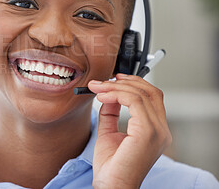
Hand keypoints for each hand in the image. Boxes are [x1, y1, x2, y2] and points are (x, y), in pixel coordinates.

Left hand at [88, 73, 171, 188]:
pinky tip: (103, 96)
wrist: (111, 186)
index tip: (112, 80)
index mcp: (155, 130)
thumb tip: (109, 94)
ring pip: (141, 93)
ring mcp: (156, 131)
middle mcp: (160, 130)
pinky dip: (116, 94)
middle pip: (150, 91)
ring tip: (97, 88)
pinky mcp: (147, 132)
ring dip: (115, 87)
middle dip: (124, 82)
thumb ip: (111, 112)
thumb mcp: (109, 131)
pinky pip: (134, 101)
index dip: (133, 84)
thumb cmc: (111, 166)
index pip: (151, 97)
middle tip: (101, 81)